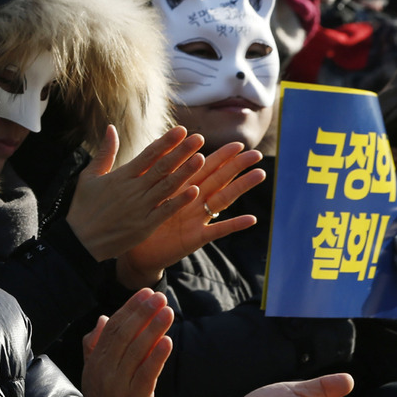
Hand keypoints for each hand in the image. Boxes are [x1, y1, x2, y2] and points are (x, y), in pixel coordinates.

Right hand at [67, 126, 206, 261]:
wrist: (78, 242)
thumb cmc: (83, 208)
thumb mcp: (89, 176)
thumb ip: (104, 152)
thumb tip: (111, 127)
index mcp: (121, 176)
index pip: (148, 154)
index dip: (166, 141)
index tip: (182, 130)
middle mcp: (133, 190)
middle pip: (162, 167)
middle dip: (181, 152)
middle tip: (199, 138)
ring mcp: (140, 208)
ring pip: (167, 187)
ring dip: (185, 172)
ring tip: (201, 159)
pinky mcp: (144, 227)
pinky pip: (165, 212)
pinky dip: (179, 202)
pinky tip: (194, 191)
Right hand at [81, 288, 173, 396]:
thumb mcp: (94, 372)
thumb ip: (96, 345)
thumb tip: (102, 318)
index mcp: (96, 361)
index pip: (113, 327)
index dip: (130, 308)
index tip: (146, 292)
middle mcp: (105, 370)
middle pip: (124, 335)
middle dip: (143, 313)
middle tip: (160, 297)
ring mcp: (119, 385)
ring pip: (137, 351)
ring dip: (154, 328)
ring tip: (168, 312)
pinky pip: (147, 374)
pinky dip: (157, 356)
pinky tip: (168, 341)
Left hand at [117, 142, 264, 288]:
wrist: (136, 252)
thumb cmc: (141, 219)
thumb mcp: (149, 191)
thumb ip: (156, 170)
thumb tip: (159, 146)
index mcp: (183, 188)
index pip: (205, 167)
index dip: (221, 156)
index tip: (238, 144)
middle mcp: (194, 201)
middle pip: (219, 179)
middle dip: (238, 166)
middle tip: (257, 154)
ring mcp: (197, 219)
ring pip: (222, 199)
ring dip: (241, 187)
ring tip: (259, 174)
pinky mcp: (195, 238)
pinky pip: (217, 230)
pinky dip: (234, 224)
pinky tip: (251, 219)